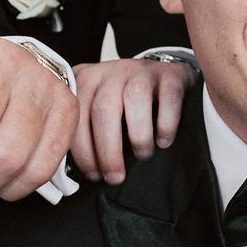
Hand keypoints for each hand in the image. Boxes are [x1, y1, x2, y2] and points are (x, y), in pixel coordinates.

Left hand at [69, 57, 189, 182]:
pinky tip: (163, 141)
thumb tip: (81, 174)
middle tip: (115, 176)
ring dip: (138, 135)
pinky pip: (168, 96)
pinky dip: (166, 123)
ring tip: (143, 155)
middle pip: (103, 110)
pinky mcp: (170, 73)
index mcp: (85, 81)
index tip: (93, 174)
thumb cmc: (124, 103)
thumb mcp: (97, 111)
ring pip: (135, 99)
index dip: (83, 151)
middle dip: (108, 150)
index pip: (76, 117)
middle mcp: (110, 72)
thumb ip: (86, 132)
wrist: (160, 75)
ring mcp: (140, 70)